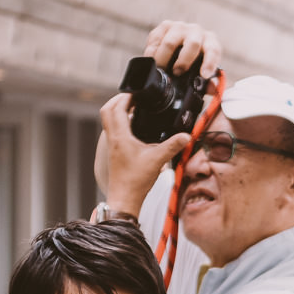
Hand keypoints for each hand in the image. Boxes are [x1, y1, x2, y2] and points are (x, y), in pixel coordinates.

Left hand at [97, 91, 190, 219]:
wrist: (124, 199)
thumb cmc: (136, 182)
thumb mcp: (158, 160)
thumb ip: (173, 146)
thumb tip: (187, 135)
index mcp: (120, 136)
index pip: (116, 108)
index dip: (126, 97)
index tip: (137, 94)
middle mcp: (113, 139)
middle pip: (106, 110)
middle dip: (118, 100)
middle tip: (133, 97)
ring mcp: (112, 145)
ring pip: (108, 120)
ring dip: (118, 111)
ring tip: (133, 108)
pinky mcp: (114, 152)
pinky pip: (113, 130)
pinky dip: (121, 123)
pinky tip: (134, 127)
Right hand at [145, 18, 222, 78]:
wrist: (180, 45)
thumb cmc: (195, 61)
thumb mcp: (202, 71)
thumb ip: (207, 83)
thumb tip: (210, 90)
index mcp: (210, 42)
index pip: (213, 50)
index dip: (209, 63)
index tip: (204, 75)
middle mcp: (197, 31)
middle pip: (192, 44)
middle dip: (183, 61)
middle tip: (176, 73)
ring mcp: (180, 27)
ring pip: (170, 42)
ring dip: (163, 59)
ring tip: (160, 70)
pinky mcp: (165, 26)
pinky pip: (156, 39)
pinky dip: (151, 52)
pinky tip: (151, 60)